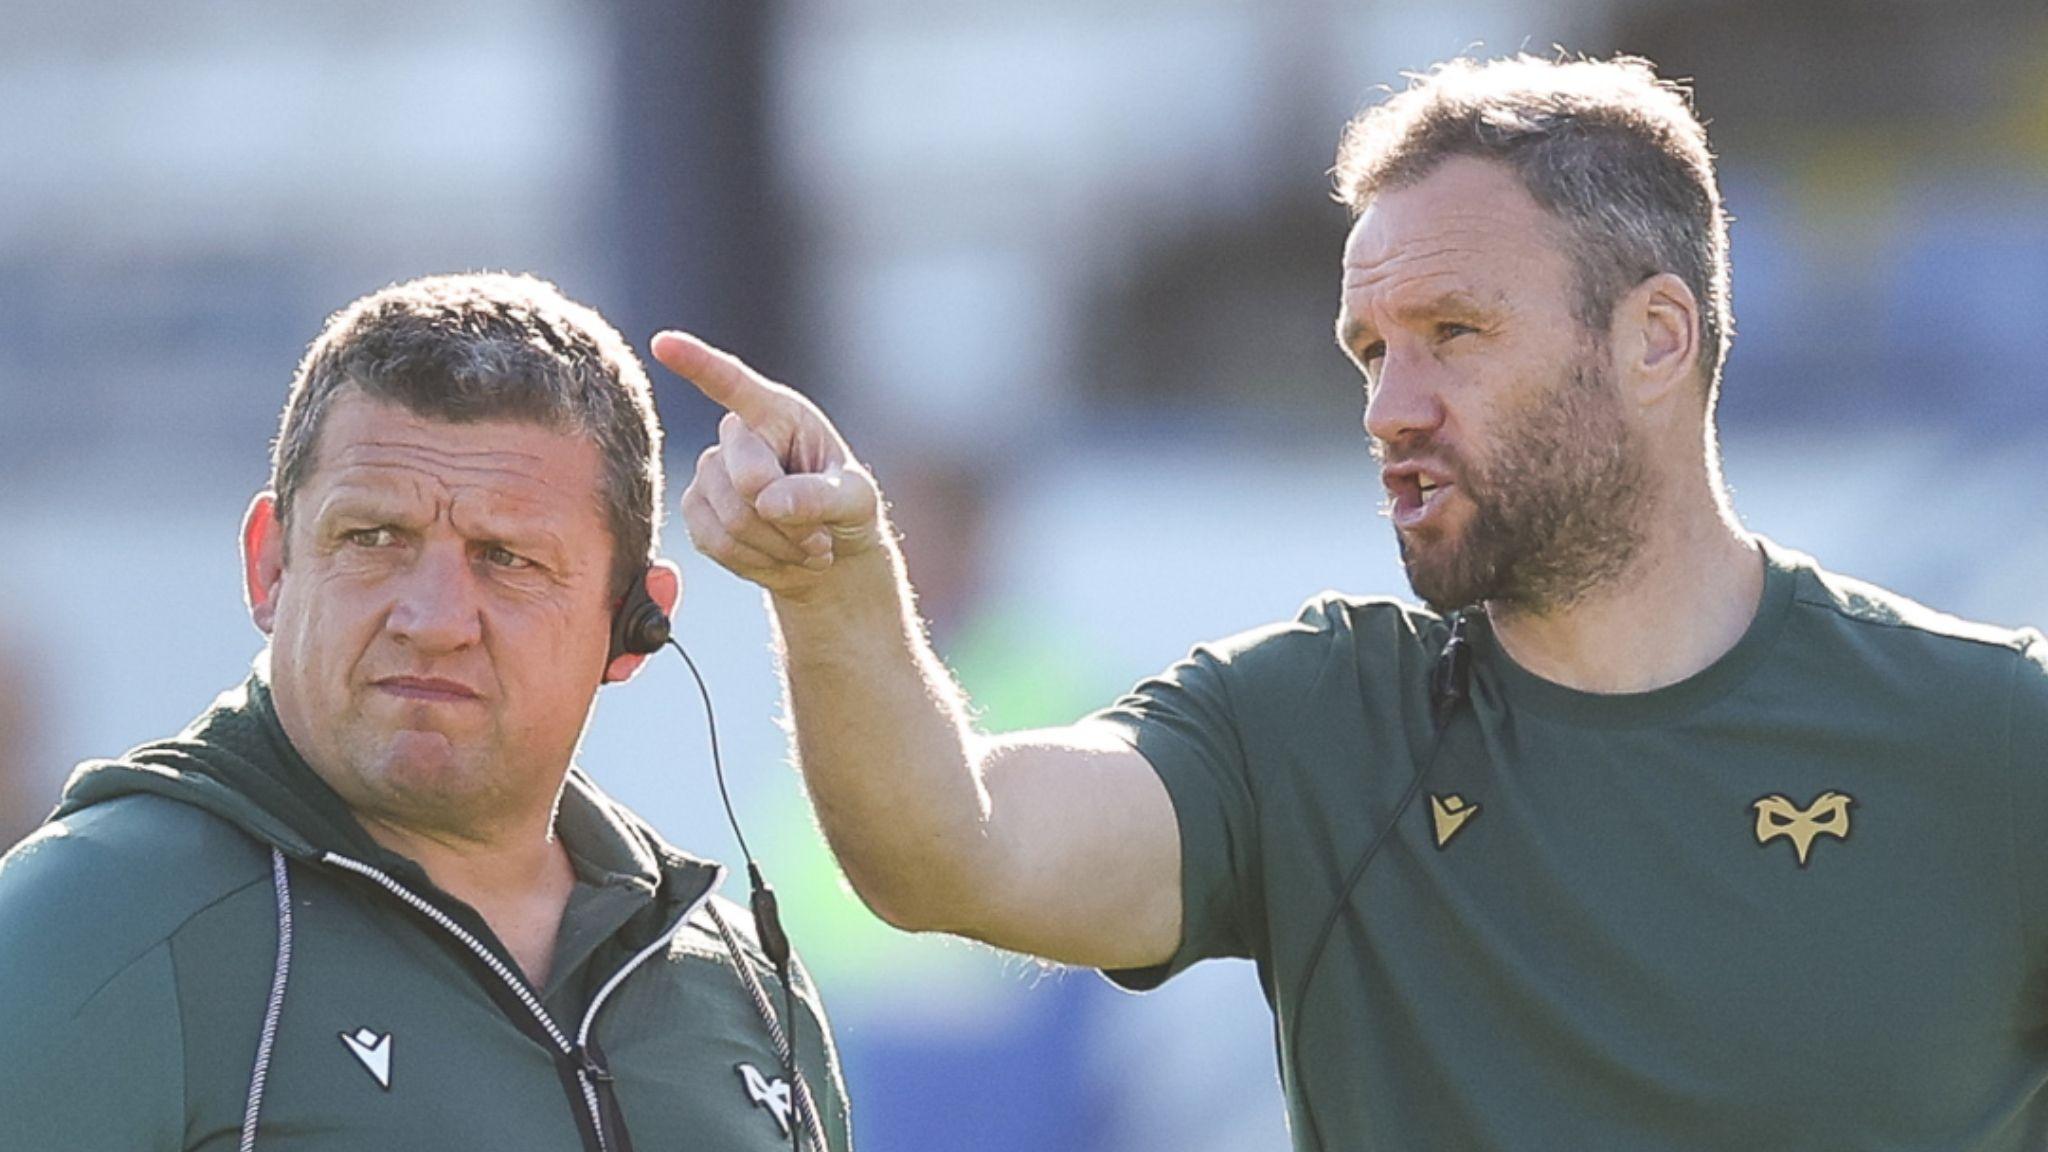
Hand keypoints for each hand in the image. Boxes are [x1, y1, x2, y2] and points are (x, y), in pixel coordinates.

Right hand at [651, 332, 883, 597]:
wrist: (828, 554)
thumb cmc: (846, 511)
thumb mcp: (855, 500)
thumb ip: (820, 496)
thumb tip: (768, 500)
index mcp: (778, 413)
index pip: (733, 384)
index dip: (697, 362)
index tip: (664, 342)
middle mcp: (738, 436)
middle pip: (747, 479)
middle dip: (789, 518)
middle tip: (820, 536)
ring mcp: (710, 472)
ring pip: (731, 518)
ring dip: (778, 545)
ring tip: (807, 546)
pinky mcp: (696, 510)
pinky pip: (715, 542)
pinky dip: (756, 561)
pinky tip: (779, 556)